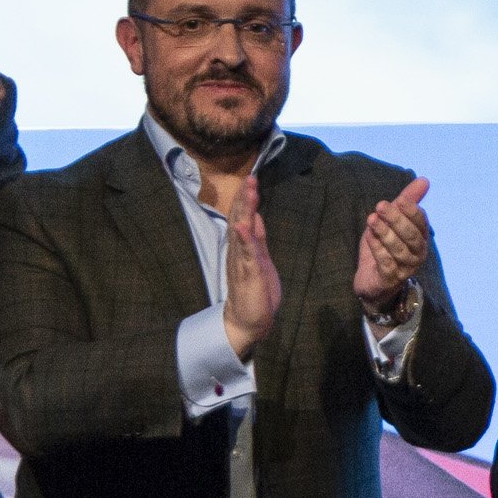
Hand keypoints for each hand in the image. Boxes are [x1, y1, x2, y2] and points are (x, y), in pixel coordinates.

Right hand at [221, 180, 281, 360]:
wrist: (248, 320)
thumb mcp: (259, 259)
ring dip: (245, 211)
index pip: (243, 218)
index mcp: (243, 247)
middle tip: (250, 178)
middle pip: (240, 219)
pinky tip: (244, 225)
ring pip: (242, 231)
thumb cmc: (255, 291)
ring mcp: (242, 261)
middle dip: (246, 198)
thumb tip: (255, 216)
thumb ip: (256, 238)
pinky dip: (245, 239)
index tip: (251, 180)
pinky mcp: (248, 274)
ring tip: (249, 192)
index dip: (247, 199)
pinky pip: (246, 254)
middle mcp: (238, 250)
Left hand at [356, 176, 431, 320]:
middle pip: (411, 236)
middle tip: (380, 205)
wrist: (373, 280)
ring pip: (398, 249)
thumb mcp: (392, 221)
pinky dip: (377, 248)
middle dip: (396, 219)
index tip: (398, 199)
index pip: (420, 222)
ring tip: (372, 219)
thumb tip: (424, 180)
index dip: (411, 211)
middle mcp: (417, 254)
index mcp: (420, 238)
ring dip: (384, 232)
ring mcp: (405, 268)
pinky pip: (386, 263)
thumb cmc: (384, 247)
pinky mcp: (390, 279)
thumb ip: (407, 201)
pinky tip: (369, 236)